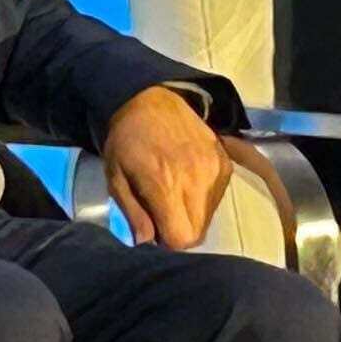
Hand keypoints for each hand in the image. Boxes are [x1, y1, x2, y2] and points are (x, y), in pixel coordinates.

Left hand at [101, 83, 231, 244]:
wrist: (151, 100)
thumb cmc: (127, 140)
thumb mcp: (116, 178)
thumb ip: (132, 214)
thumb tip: (147, 241)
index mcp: (165, 186)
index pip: (182, 238)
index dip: (167, 240)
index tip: (156, 226)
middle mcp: (196, 181)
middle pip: (198, 232)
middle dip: (180, 230)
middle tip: (163, 212)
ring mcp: (215, 170)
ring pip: (209, 216)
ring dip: (192, 214)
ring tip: (174, 192)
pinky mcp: (225, 162)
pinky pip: (218, 196)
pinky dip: (204, 197)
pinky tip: (188, 179)